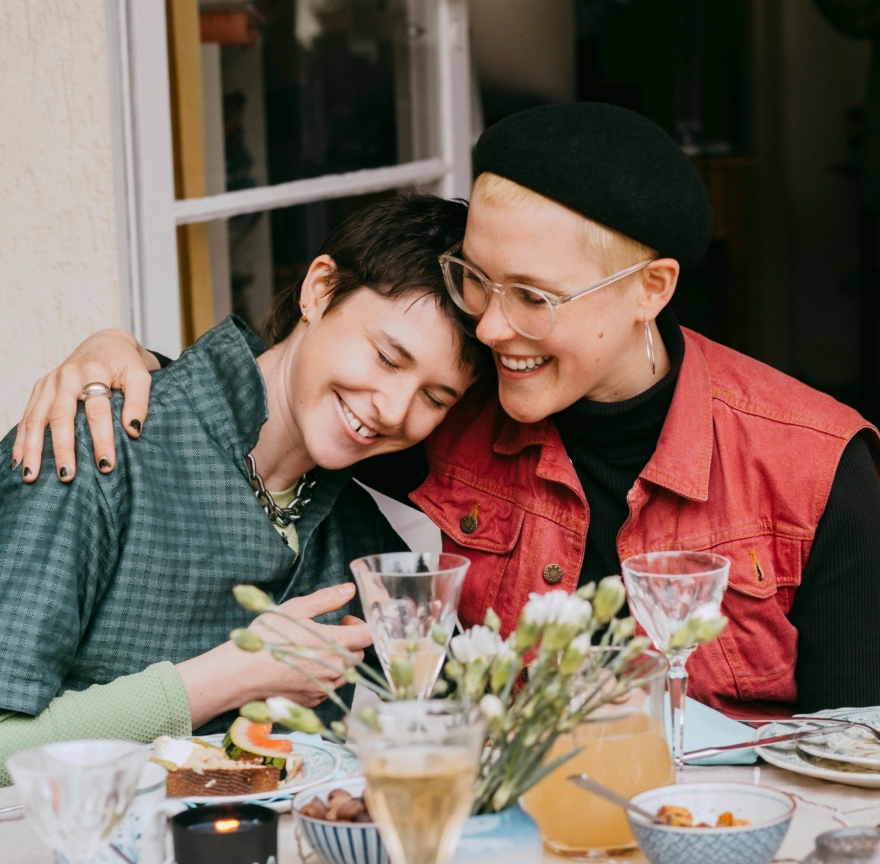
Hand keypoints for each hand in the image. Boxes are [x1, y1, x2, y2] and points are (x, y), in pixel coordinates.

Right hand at [12, 329, 157, 482]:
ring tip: (31, 476)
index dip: (102, 439)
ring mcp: (50, 382)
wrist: (106, 344)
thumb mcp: (141, 377)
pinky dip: (21, 439)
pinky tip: (18, 461)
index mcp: (94, 371)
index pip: (97, 410)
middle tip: (67, 475)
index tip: (106, 465)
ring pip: (36, 418)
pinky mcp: (40, 388)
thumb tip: (133, 431)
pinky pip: (27, 416)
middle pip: (60, 416)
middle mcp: (67, 376)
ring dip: (32, 448)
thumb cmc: (126, 364)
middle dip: (62, 448)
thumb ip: (139, 402)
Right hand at [176, 583, 372, 728]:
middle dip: (349, 641)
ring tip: (313, 650)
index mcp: (335, 644)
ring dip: (337, 660)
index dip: (362, 625)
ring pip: (345, 673)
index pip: (368, 635)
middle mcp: (335, 669)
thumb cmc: (266, 638)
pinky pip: (328, 687)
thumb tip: (349, 590)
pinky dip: (322, 676)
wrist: (239, 675)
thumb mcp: (295, 610)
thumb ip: (326, 599)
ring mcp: (325, 689)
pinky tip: (302, 667)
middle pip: (358, 654)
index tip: (345, 620)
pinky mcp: (314, 702)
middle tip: (329, 632)